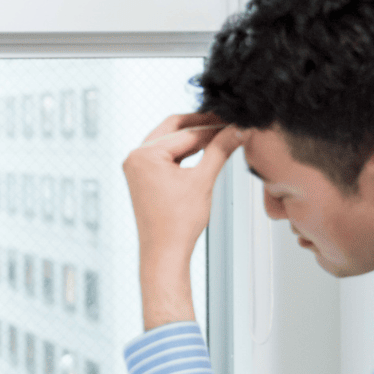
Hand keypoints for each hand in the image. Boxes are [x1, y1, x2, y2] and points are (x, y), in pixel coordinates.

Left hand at [121, 113, 244, 328]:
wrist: (164, 252)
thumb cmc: (177, 224)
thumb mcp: (203, 180)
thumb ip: (220, 150)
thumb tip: (238, 130)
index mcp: (145, 154)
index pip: (185, 131)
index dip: (213, 125)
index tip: (234, 121)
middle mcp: (135, 157)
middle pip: (173, 128)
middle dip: (201, 126)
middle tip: (227, 122)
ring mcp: (136, 166)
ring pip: (170, 141)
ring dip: (193, 138)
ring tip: (221, 136)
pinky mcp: (142, 176)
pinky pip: (165, 155)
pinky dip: (184, 152)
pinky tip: (204, 150)